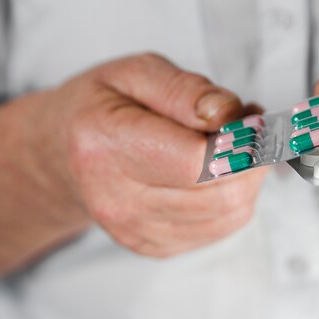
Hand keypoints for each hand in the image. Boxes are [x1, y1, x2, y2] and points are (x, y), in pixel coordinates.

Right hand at [35, 53, 266, 257]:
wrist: (63, 154)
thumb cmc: (102, 106)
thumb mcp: (136, 73)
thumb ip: (183, 90)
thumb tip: (228, 116)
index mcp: (105, 145)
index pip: (196, 161)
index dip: (239, 142)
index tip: (255, 120)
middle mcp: (116, 199)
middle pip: (220, 193)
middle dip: (252, 158)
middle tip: (250, 127)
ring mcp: (134, 230)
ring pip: (230, 213)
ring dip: (249, 177)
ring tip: (235, 143)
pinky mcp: (154, 245)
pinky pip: (222, 227)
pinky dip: (235, 195)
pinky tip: (220, 170)